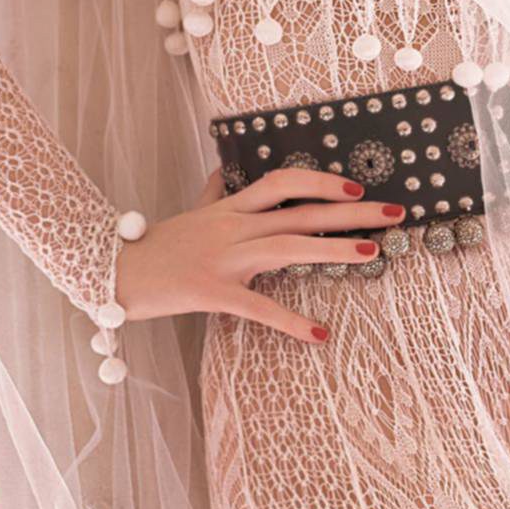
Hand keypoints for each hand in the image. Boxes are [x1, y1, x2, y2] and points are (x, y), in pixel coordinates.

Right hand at [114, 166, 405, 343]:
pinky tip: (320, 335)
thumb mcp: (188, 212)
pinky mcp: (213, 292)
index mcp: (232, 208)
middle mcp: (234, 226)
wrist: (113, 270)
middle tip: (397, 212)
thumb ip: (212, 193)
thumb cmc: (154, 245)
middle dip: (352, 210)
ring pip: (289, 245)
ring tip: (374, 251)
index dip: (322, 181)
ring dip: (335, 248)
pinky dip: (291, 322)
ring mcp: (225, 257)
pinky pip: (259, 307)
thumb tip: (223, 173)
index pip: (284, 183)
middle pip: (302, 211)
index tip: (357, 186)